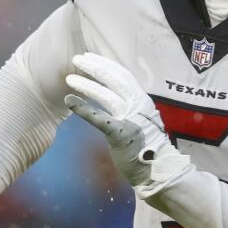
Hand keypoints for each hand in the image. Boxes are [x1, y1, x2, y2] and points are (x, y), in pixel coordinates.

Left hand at [65, 53, 169, 186]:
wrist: (158, 170)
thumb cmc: (148, 147)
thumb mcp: (144, 121)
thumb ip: (133, 108)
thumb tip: (119, 98)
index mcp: (142, 101)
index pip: (123, 75)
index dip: (106, 64)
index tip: (91, 57)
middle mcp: (137, 106)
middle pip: (114, 80)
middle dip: (94, 67)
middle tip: (77, 59)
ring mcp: (130, 119)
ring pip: (106, 95)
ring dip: (86, 85)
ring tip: (69, 78)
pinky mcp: (120, 134)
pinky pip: (98, 118)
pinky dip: (83, 108)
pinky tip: (70, 100)